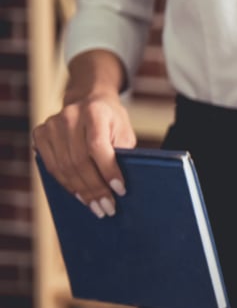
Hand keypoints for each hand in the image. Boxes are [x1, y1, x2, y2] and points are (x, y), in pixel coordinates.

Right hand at [32, 92, 135, 217]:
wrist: (88, 99)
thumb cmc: (111, 120)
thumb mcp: (124, 131)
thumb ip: (123, 152)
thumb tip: (120, 185)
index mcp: (94, 113)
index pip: (98, 147)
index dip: (108, 171)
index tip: (120, 190)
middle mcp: (69, 117)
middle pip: (79, 161)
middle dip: (95, 189)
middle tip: (107, 208)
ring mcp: (51, 125)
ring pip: (64, 167)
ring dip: (81, 191)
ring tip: (95, 207)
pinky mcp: (40, 134)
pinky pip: (51, 166)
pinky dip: (66, 184)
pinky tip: (79, 195)